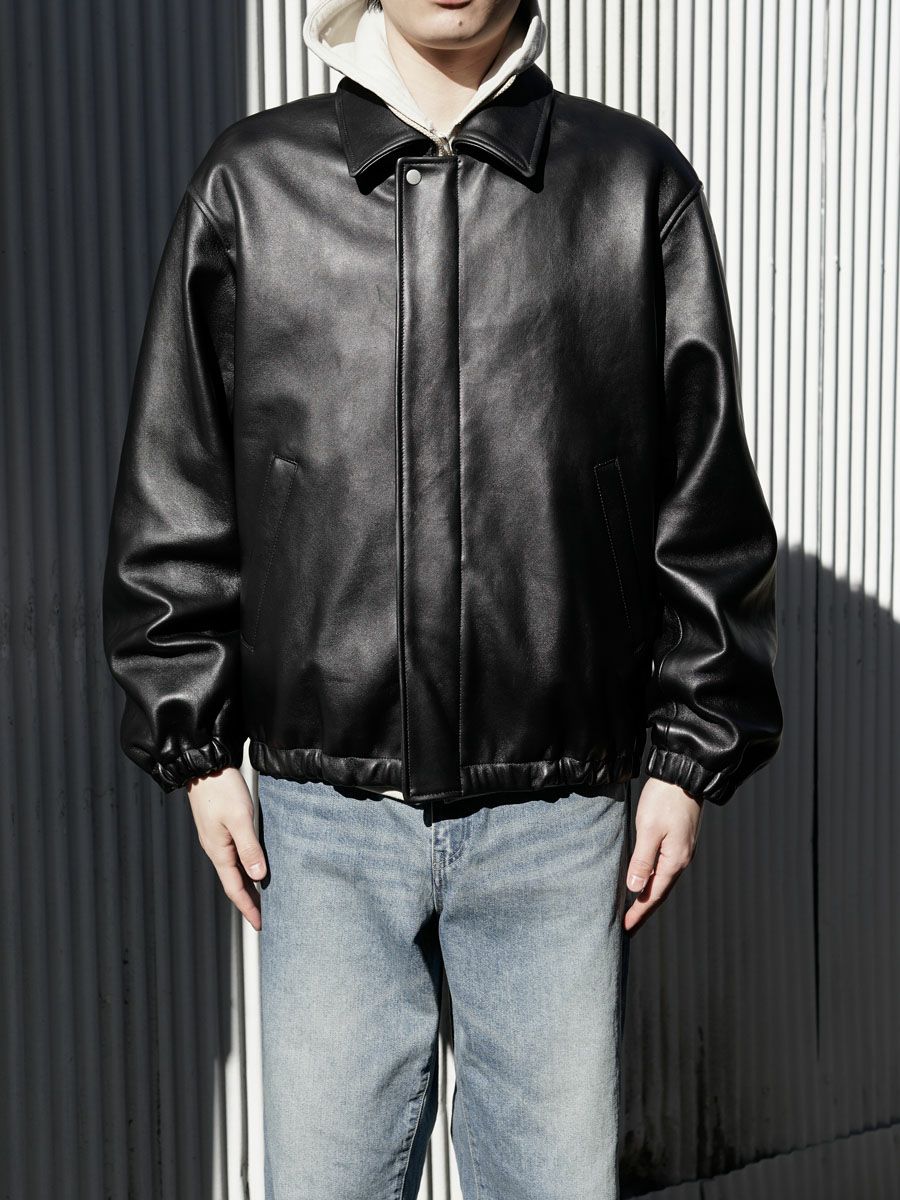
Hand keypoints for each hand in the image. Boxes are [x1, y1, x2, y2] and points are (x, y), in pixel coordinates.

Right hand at [187, 767, 265, 930]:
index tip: (260, 925)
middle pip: (233, 882)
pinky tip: (253, 865)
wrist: (203, 764)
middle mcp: (216, 849)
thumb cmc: (221, 789)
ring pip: (233, 870)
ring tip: (262, 897)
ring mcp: (216, 838)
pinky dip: (244, 867)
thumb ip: (249, 847)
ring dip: (246, 885)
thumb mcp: (239, 818)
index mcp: (219, 851)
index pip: (234, 888)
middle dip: (248, 901)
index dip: (248, 907)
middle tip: (264, 917)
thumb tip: (258, 876)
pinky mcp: (219, 827)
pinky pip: (233, 856)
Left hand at [623, 777, 703, 933]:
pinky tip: (644, 881)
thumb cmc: (664, 800)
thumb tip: (635, 889)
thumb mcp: (649, 829)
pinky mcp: (678, 840)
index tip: (625, 929)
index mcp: (674, 860)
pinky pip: (664, 868)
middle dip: (643, 910)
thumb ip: (642, 859)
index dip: (639, 913)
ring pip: (662, 880)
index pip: (654, 895)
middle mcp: (681, 859)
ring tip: (633, 909)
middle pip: (660, 892)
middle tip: (627, 926)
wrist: (683, 775)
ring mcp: (681, 850)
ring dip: (648, 895)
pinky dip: (653, 880)